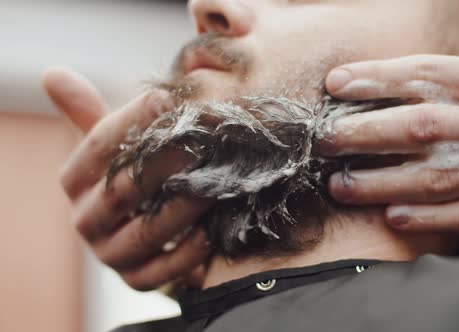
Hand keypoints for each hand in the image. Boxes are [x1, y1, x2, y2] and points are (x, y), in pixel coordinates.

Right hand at [43, 67, 211, 289]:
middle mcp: (85, 219)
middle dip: (163, 165)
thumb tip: (52, 74)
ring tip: (214, 184)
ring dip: (181, 208)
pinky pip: (159, 272)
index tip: (166, 99)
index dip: (131, 120)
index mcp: (74, 181)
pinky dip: (186, 255)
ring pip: (144, 233)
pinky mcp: (134, 279)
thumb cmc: (131, 173)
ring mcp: (109, 253)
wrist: (141, 226)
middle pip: (122, 190)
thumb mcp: (113, 145)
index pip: (98, 146)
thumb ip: (91, 114)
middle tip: (201, 141)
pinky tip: (209, 234)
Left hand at [322, 0, 458, 235]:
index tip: (337, 85)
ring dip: (382, 182)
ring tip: (341, 185)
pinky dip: (428, 217)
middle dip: (365, 133)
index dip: (379, 79)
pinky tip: (393, 216)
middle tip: (325, 139)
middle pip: (423, 126)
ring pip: (438, 177)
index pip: (432, 74)